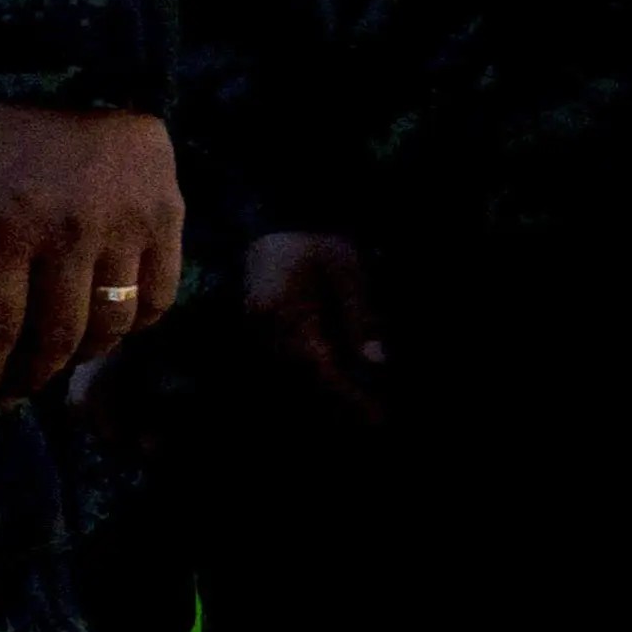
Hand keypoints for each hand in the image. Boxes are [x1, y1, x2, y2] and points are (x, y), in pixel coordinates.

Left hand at [0, 101, 181, 411]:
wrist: (49, 52)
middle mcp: (67, 231)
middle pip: (55, 338)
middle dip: (27, 377)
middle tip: (8, 392)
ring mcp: (125, 221)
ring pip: (110, 324)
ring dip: (79, 355)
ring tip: (53, 359)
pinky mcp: (166, 209)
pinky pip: (159, 294)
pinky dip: (135, 321)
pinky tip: (106, 322)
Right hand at [241, 230, 388, 425]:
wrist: (279, 217)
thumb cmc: (317, 241)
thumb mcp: (348, 273)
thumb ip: (359, 317)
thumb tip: (375, 361)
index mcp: (284, 309)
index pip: (318, 365)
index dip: (348, 393)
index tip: (375, 414)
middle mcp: (263, 322)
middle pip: (301, 375)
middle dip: (337, 396)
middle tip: (373, 414)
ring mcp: (255, 322)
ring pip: (289, 369)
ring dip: (321, 385)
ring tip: (358, 401)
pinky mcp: (257, 320)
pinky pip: (281, 356)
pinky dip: (307, 369)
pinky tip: (331, 374)